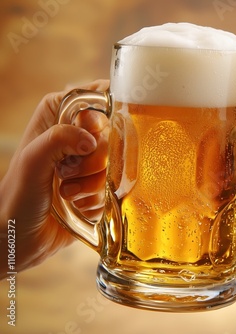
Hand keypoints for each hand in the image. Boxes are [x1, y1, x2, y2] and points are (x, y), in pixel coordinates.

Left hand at [0, 80, 108, 276]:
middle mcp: (74, 141)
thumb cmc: (15, 199)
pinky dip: (96, 199)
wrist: (18, 240)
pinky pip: (113, 188)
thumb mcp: (31, 161)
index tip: (93, 132)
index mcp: (55, 122)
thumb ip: (58, 139)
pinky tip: (77, 205)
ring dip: (92, 183)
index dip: (97, 115)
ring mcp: (88, 166)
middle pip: (109, 135)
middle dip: (94, 159)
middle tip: (68, 171)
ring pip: (114, 164)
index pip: (90, 98)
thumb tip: (92, 140)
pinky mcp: (98, 189)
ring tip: (68, 192)